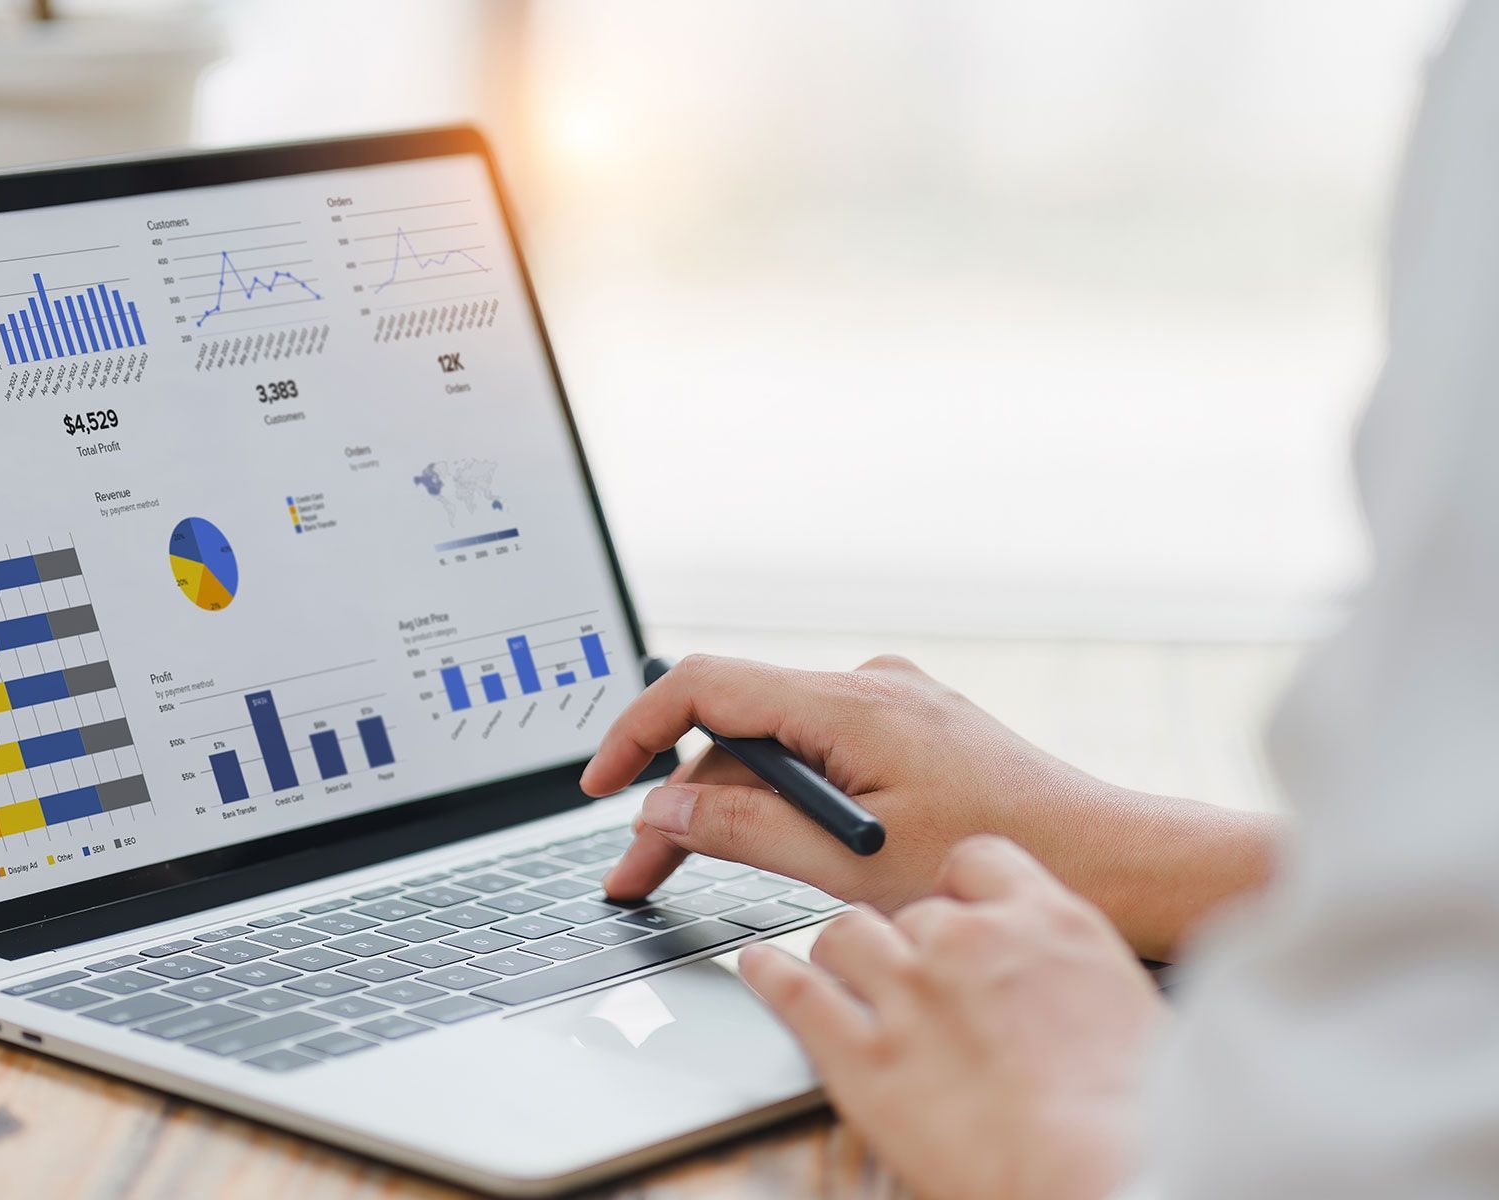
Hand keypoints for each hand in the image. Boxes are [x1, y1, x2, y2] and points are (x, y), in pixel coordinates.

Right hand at [584, 654, 1279, 960]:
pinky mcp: (910, 732)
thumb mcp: (851, 864)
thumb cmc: (998, 864)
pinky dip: (780, 796)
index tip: (599, 788)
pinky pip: (818, 751)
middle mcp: (868, 687)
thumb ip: (745, 826)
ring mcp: (892, 707)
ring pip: (774, 745)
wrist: (1111, 862)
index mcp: (850, 705)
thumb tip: (665, 804)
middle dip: (678, 798)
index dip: (636, 732)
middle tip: (640, 873)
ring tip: (692, 871)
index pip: (705, 686)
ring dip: (728, 802)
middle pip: (734, 728)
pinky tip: (770, 845)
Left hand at [740, 836, 1164, 1199]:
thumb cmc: (1137, 1116)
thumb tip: (1067, 981)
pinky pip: (796, 994)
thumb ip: (1076, 975)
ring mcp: (909, 995)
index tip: (956, 903)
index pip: (979, 859)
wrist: (1105, 1176)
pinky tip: (758, 966)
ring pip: (846, 934)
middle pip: (911, 908)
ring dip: (844, 951)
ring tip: (842, 968)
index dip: (960, 885)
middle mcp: (968, 942)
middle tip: (916, 974)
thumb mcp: (1133, 1011)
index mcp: (1045, 923)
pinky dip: (769, 976)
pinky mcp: (862, 1058)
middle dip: (910, 939)